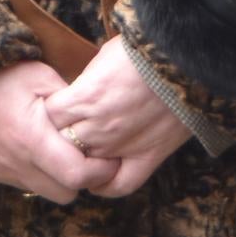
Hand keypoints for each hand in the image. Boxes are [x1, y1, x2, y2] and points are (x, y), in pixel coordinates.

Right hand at [0, 61, 117, 204]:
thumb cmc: (2, 73)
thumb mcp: (43, 76)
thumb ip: (71, 105)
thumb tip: (98, 123)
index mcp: (30, 138)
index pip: (76, 176)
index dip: (100, 172)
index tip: (111, 160)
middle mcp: (12, 162)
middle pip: (64, 193)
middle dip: (80, 179)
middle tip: (87, 155)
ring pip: (43, 191)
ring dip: (56, 177)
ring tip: (59, 149)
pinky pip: (23, 183)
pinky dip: (35, 172)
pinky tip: (34, 148)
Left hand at [41, 38, 192, 198]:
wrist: (187, 58)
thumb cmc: (144, 49)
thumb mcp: (104, 56)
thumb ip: (86, 82)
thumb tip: (78, 93)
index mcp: (84, 98)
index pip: (48, 117)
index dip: (47, 113)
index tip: (54, 109)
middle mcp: (98, 127)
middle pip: (62, 144)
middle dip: (59, 138)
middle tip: (64, 131)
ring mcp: (122, 146)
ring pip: (85, 167)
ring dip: (81, 159)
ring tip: (81, 151)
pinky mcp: (149, 156)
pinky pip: (119, 185)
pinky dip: (105, 187)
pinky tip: (100, 179)